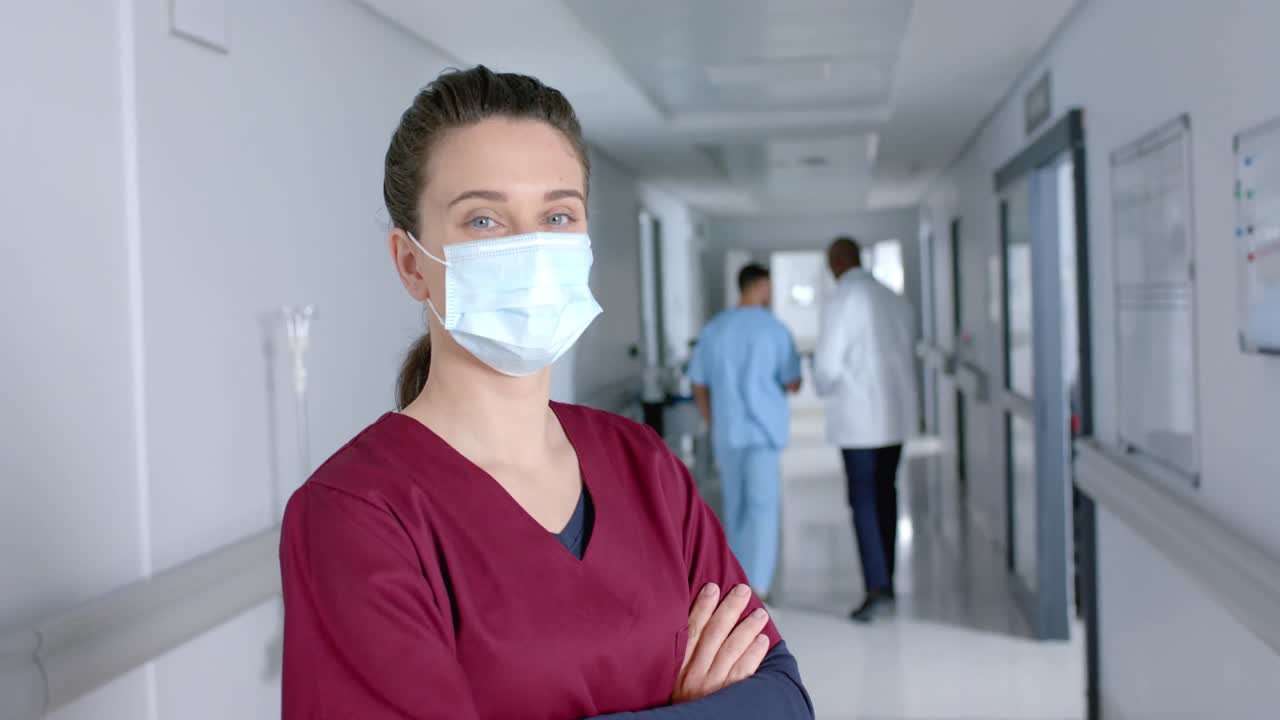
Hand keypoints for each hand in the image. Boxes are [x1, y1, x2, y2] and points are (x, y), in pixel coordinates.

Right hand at [671, 583, 771, 703]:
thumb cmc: (681, 706)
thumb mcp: (671, 680)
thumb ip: (682, 657)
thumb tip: (695, 627)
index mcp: (677, 667)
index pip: (691, 629)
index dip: (702, 606)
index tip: (712, 587)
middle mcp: (694, 675)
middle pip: (714, 633)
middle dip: (730, 609)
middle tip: (743, 590)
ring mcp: (713, 686)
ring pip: (732, 649)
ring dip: (747, 628)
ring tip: (760, 613)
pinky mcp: (730, 699)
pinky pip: (744, 672)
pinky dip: (754, 654)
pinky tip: (762, 640)